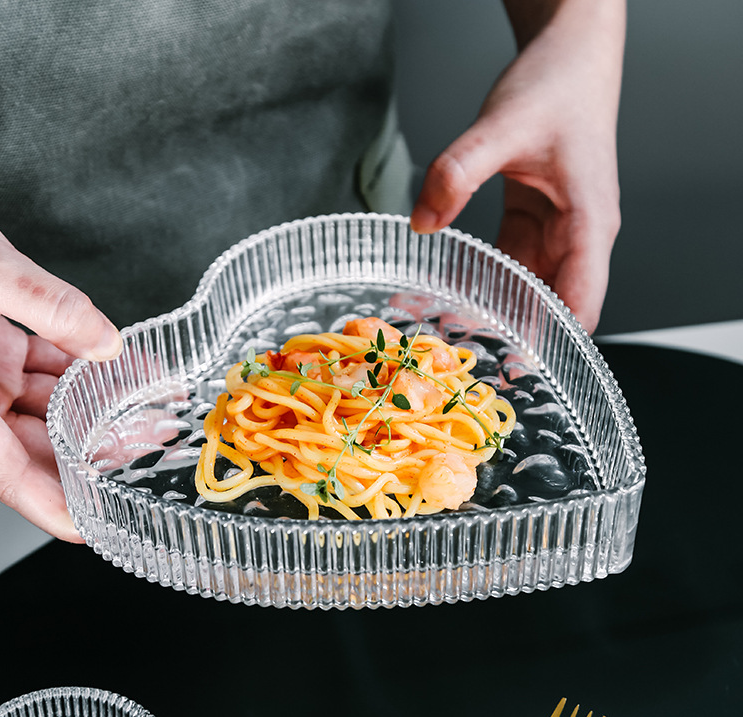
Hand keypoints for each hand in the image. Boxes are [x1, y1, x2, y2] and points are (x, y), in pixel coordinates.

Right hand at [0, 188, 122, 540]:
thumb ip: (51, 306)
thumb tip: (106, 343)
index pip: (3, 468)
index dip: (48, 503)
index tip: (88, 527)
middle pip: (32, 443)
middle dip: (89, 453)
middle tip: (145, 452)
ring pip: (44, 406)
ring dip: (93, 409)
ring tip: (147, 409)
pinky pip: (43, 366)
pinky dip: (82, 368)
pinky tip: (121, 366)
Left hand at [410, 0, 624, 332]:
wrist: (568, 58)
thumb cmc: (556, 88)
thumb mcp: (502, 125)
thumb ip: (459, 171)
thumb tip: (422, 222)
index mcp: (587, 222)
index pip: (581, 298)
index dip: (555, 338)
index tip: (519, 366)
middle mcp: (576, 236)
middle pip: (549, 303)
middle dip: (508, 334)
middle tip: (462, 357)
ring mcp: (554, 234)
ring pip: (524, 290)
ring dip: (488, 312)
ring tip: (440, 330)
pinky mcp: (532, 225)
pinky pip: (505, 267)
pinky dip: (478, 284)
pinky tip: (445, 294)